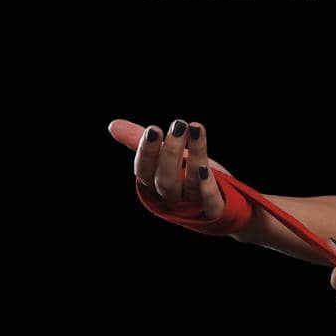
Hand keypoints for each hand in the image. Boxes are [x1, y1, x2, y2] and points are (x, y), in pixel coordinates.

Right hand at [109, 117, 231, 218]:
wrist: (222, 200)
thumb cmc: (185, 173)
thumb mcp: (164, 155)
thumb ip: (141, 141)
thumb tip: (113, 125)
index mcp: (154, 184)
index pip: (144, 171)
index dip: (147, 152)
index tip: (153, 129)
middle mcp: (171, 196)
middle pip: (166, 179)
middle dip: (170, 152)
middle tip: (178, 125)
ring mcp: (193, 205)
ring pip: (191, 184)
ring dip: (196, 156)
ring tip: (196, 128)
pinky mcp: (215, 211)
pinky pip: (211, 204)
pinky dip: (208, 190)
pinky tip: (207, 170)